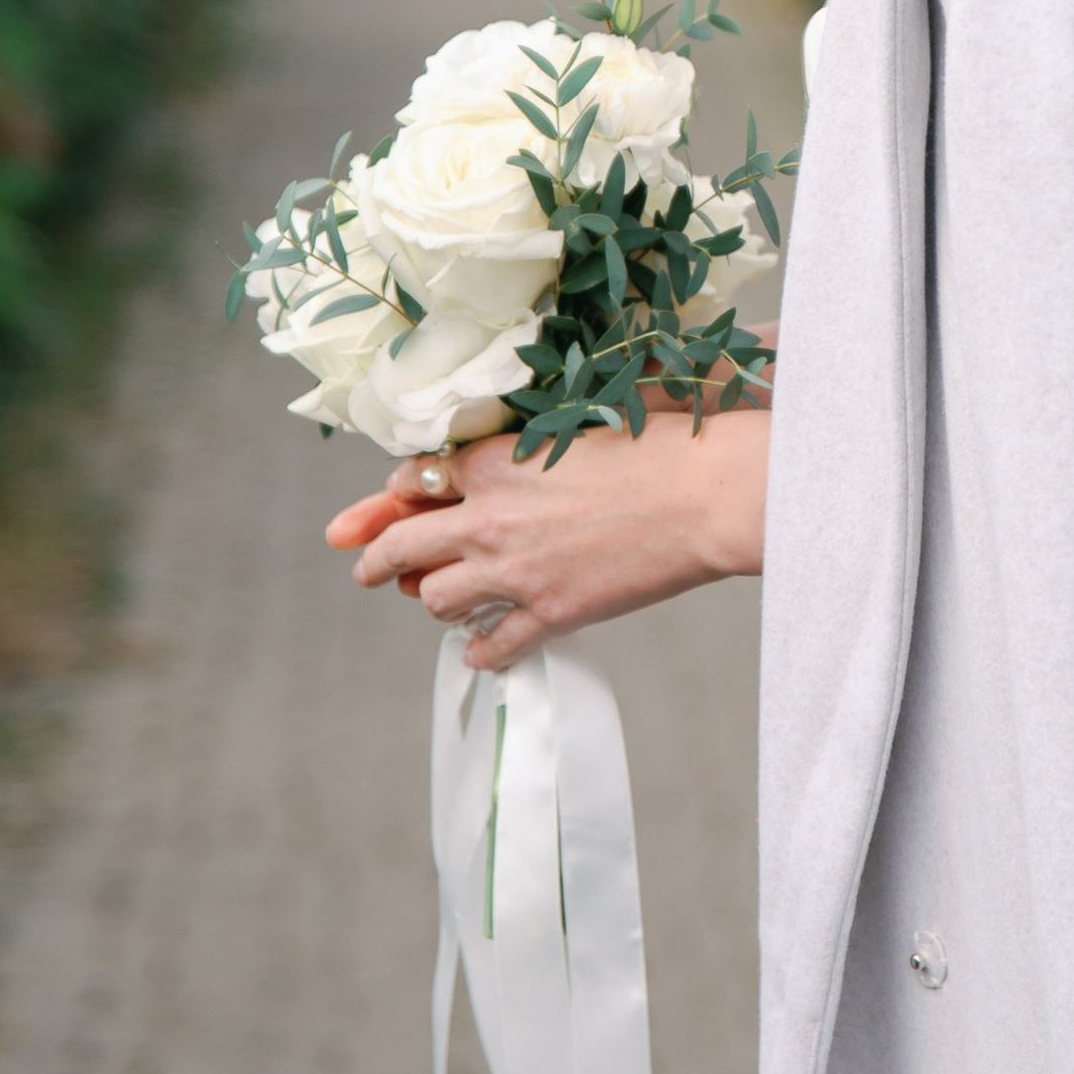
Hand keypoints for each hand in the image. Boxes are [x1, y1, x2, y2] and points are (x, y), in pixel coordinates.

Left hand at [325, 404, 771, 670]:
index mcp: (493, 462)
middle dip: (375, 560)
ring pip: (436, 600)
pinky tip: (483, 651)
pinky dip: (482, 652)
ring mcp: (516, 572)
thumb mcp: (573, 422)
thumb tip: (494, 454)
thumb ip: (521, 443)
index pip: (413, 481)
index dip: (394, 497)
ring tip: (439, 602)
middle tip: (365, 570)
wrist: (707, 494)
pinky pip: (493, 645)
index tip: (391, 505)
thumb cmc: (657, 443)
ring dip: (432, 601)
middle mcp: (489, 518)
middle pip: (401, 548)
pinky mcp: (551, 613)